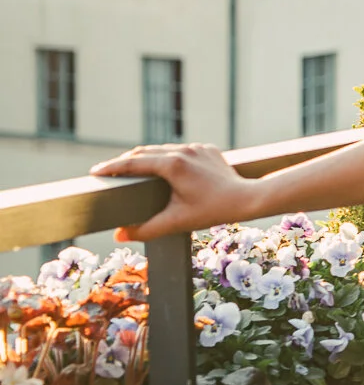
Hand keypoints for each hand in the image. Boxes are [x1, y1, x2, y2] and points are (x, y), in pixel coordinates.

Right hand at [89, 144, 264, 241]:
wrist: (247, 199)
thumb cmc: (212, 211)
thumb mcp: (176, 222)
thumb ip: (145, 230)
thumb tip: (119, 235)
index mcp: (173, 164)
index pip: (134, 163)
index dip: (112, 167)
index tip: (95, 172)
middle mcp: (184, 151)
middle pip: (145, 152)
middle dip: (124, 161)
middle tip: (106, 171)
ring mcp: (197, 148)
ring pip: (163, 149)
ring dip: (145, 157)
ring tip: (129, 168)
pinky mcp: (207, 150)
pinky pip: (181, 151)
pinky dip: (166, 157)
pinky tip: (160, 166)